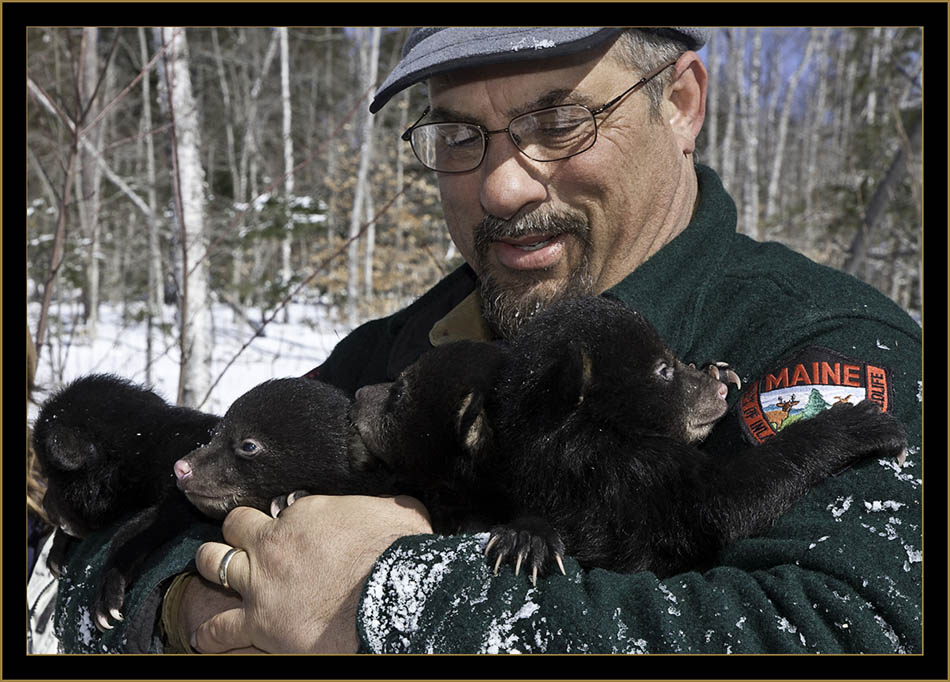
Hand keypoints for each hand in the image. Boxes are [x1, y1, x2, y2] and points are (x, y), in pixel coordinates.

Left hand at [191, 494, 432, 652]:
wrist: (389, 595)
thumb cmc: (399, 552)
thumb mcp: (399, 510)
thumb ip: (383, 504)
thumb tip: (394, 503)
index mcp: (306, 513)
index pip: (282, 510)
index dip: (287, 519)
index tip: (295, 529)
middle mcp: (274, 543)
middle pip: (235, 526)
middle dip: (236, 530)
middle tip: (238, 537)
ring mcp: (260, 582)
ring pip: (213, 563)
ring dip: (209, 565)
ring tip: (206, 567)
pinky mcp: (258, 622)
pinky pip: (220, 628)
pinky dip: (210, 633)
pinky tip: (201, 637)